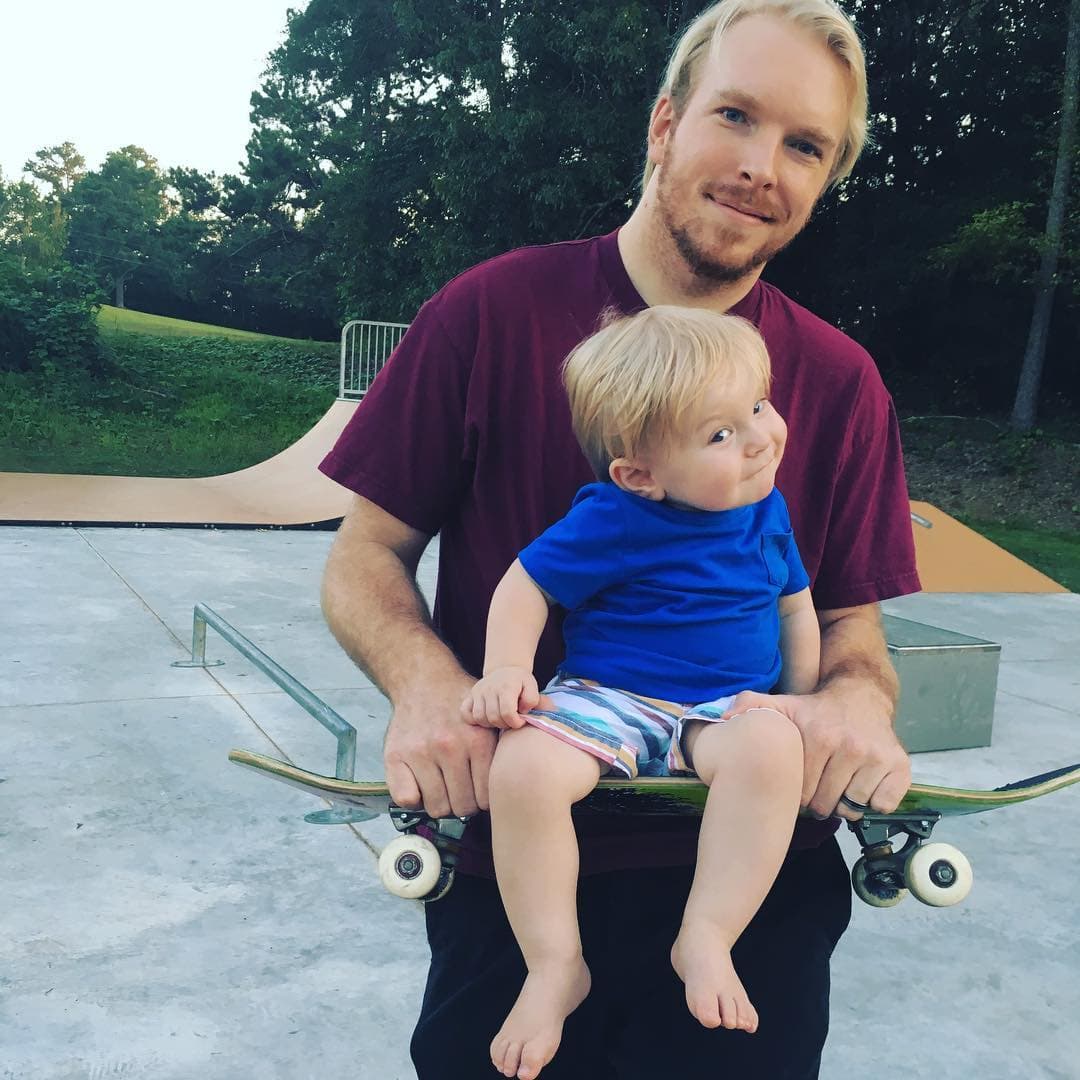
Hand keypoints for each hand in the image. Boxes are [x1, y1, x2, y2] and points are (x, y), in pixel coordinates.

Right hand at [384, 670, 497, 818]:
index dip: (483, 800)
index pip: (487, 798)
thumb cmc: (461, 705)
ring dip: (442, 802)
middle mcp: (449, 747)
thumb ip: (509, 736)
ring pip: (437, 807)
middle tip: (461, 791)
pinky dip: (415, 799)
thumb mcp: (490, 716)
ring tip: (444, 787)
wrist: (423, 681)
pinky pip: (407, 799)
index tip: (478, 792)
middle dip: (464, 803)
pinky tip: (423, 786)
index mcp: (477, 741)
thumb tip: (539, 742)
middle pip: (463, 806)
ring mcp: (421, 752)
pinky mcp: (396, 756)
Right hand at [461, 666, 540, 729]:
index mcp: (506, 687)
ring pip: (479, 718)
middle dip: (505, 724)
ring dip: (491, 723)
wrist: (506, 669)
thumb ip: (533, 700)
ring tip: (500, 718)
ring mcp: (477, 692)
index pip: (507, 713)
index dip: (515, 722)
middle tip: (511, 720)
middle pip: (493, 718)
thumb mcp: (532, 686)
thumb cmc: (520, 682)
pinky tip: (486, 717)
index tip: (520, 720)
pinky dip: (474, 719)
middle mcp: (489, 688)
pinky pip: (465, 713)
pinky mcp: (469, 696)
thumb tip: (522, 711)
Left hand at [722, 681, 910, 820]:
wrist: (860, 696)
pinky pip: (880, 806)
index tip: (800, 778)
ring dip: (843, 802)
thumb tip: (724, 719)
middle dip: (818, 799)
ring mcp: (877, 757)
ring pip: (851, 808)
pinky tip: (861, 782)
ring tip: (839, 780)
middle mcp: (850, 746)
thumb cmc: (815, 709)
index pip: (799, 794)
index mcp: (819, 735)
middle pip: (824, 804)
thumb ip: (749, 707)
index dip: (796, 793)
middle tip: (820, 780)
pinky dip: (871, 802)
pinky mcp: (900, 766)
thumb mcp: (782, 705)